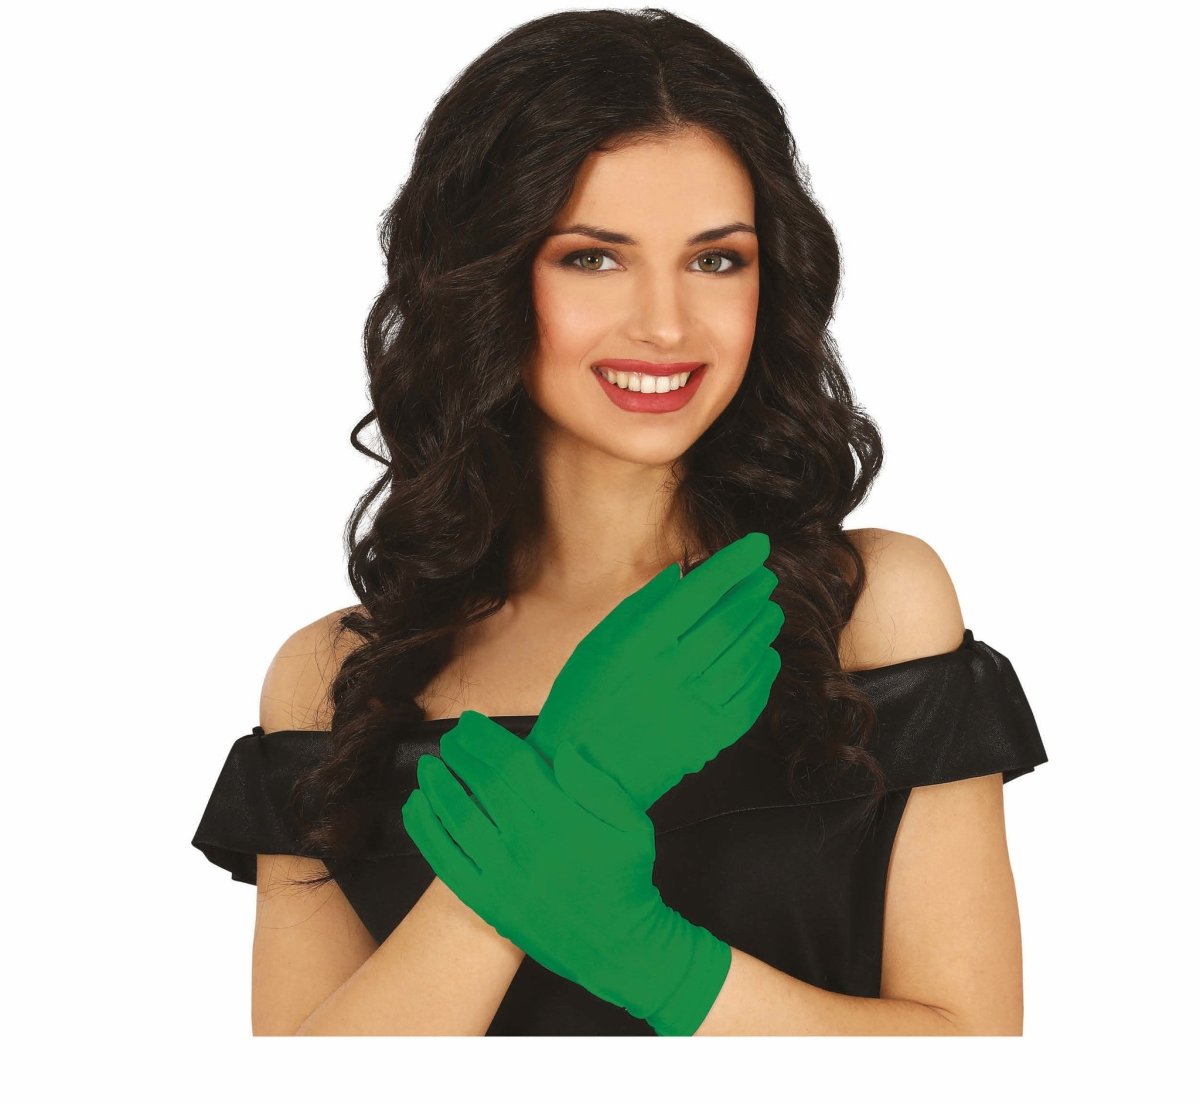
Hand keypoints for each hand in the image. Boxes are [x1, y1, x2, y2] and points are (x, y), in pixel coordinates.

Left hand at [401, 710, 730, 1034]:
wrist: (617, 949)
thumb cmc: (626, 881)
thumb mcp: (633, 827)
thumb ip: (597, 785)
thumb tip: (562, 749)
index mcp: (562, 820)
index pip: (512, 764)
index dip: (485, 738)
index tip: (471, 721)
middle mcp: (528, 845)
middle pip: (482, 785)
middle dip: (460, 754)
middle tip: (449, 738)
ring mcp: (504, 877)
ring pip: (457, 819)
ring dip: (437, 787)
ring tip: (427, 767)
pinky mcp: (489, 903)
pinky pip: (446, 862)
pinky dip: (426, 832)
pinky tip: (416, 808)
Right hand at [526, 531, 784, 808]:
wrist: (580, 779)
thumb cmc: (581, 704)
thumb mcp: (595, 646)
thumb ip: (638, 608)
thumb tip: (678, 574)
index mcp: (639, 643)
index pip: (701, 591)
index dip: (734, 563)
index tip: (757, 545)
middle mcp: (671, 670)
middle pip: (730, 619)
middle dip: (754, 592)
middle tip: (766, 579)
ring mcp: (693, 706)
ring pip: (746, 655)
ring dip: (763, 628)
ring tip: (770, 612)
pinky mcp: (708, 737)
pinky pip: (749, 697)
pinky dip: (763, 672)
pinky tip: (765, 657)